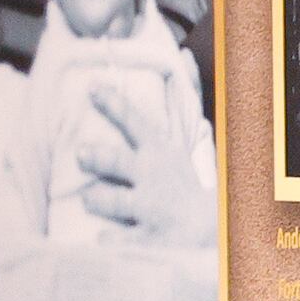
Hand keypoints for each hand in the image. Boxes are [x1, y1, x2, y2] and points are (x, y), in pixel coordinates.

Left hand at [72, 75, 208, 243]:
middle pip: (114, 160)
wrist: (216, 237)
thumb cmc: (191, 190)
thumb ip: (180, 107)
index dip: (113, 103)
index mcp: (162, 154)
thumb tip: (186, 56)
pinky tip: (104, 243)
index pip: (136, 122)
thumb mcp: (185, 149)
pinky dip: (106, 244)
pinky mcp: (146, 240)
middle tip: (83, 152)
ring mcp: (150, 210)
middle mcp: (153, 178)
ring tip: (93, 199)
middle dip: (94, 154)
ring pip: (107, 200)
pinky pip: (113, 242)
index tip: (92, 88)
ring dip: (96, 199)